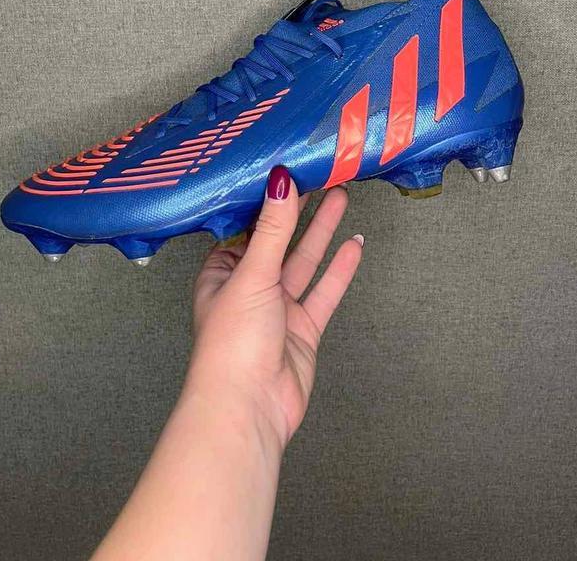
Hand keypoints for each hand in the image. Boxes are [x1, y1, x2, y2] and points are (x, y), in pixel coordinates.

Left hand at [185, 166, 363, 451]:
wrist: (249, 408)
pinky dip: (339, 269)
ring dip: (321, 232)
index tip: (286, 169)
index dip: (266, 200)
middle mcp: (249, 287)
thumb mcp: (253, 275)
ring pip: (303, 262)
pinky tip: (354, 244)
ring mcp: (277, 309)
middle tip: (321, 175)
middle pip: (278, 240)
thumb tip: (281, 179)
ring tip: (341, 196)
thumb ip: (272, 229)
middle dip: (298, 210)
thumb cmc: (234, 341)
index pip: (246, 227)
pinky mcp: (303, 329)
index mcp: (222, 272)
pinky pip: (323, 292)